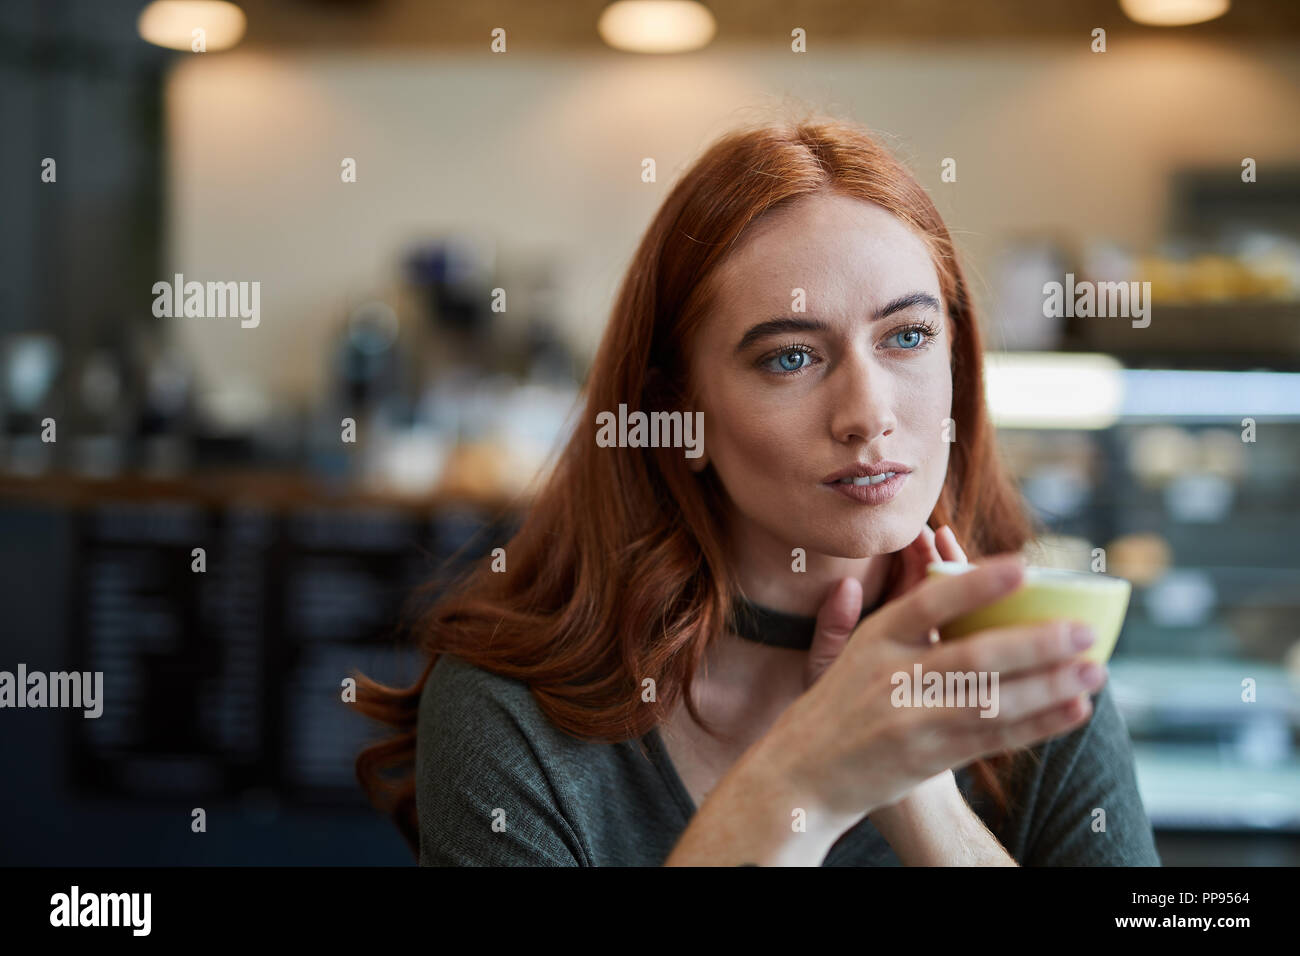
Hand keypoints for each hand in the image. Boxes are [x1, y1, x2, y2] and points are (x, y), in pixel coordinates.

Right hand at [761, 551, 1103, 823]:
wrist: (803, 774)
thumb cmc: (834, 705)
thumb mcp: (838, 653)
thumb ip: (860, 611)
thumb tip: (859, 573)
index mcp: (875, 639)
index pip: (928, 602)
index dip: (976, 583)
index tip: (1022, 566)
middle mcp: (893, 677)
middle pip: (974, 655)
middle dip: (1035, 642)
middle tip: (1084, 631)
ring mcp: (912, 720)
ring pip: (993, 700)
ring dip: (1050, 686)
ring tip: (1094, 671)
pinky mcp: (928, 757)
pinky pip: (993, 738)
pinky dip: (1039, 724)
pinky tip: (1074, 710)